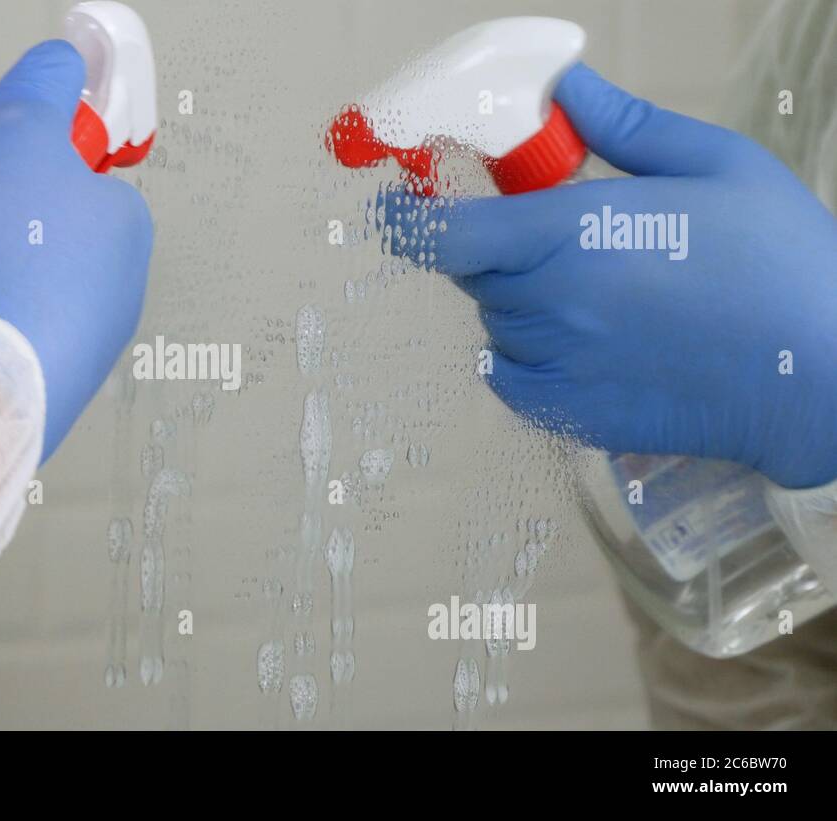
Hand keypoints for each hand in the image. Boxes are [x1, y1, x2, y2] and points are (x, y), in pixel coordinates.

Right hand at [0, 41, 152, 463]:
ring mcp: (58, 347)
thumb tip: (63, 59)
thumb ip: (41, 95)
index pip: (75, 181)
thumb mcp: (25, 141)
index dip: (18, 162)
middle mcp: (100, 296)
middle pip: (16, 230)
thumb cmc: (13, 256)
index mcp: (119, 236)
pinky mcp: (12, 387)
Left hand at [399, 63, 836, 488]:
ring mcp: (553, 367)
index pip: (442, 233)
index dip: (406, 218)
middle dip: (495, 248)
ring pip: (495, 322)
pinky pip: (510, 374)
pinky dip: (530, 353)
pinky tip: (596, 341)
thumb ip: (624, 126)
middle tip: (564, 238)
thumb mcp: (715, 166)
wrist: (821, 378)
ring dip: (522, 301)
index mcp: (570, 237)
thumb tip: (564, 87)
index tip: (396, 207)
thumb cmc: (781, 265)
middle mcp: (546, 306)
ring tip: (608, 295)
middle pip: (471, 272)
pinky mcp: (564, 416)